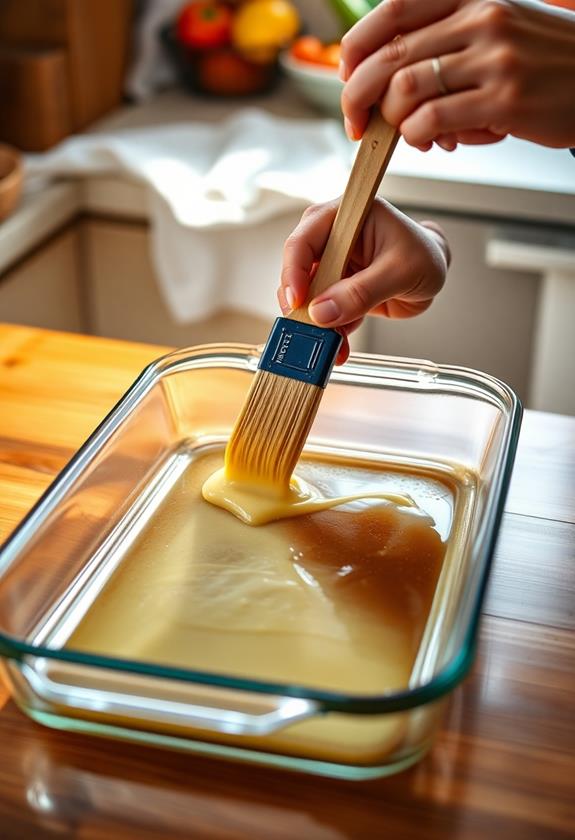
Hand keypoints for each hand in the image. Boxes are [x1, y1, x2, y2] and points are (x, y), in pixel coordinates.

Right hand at [278, 198, 449, 363]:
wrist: (433, 272)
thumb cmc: (424, 256)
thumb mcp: (400, 272)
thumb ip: (362, 292)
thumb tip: (322, 312)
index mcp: (345, 217)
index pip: (304, 240)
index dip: (294, 271)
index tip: (298, 301)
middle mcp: (331, 238)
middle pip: (298, 272)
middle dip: (303, 306)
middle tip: (309, 331)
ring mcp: (332, 266)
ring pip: (308, 298)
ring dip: (316, 325)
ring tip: (331, 346)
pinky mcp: (336, 289)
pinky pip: (324, 313)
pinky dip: (330, 332)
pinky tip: (340, 347)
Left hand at [339, 0, 574, 150]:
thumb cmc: (543, 60)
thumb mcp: (497, 26)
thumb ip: (446, 40)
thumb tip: (388, 84)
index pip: (391, 10)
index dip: (356, 47)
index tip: (347, 75)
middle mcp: (480, 19)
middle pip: (388, 56)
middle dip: (356, 96)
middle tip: (356, 122)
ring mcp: (493, 59)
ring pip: (405, 90)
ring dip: (390, 121)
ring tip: (404, 134)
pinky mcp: (504, 100)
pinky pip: (432, 120)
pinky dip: (416, 137)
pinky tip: (429, 142)